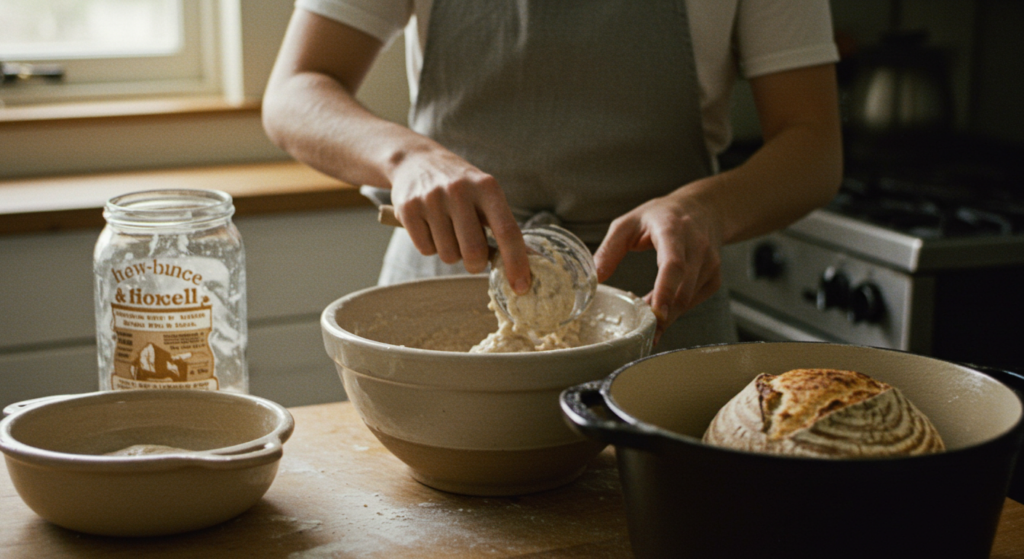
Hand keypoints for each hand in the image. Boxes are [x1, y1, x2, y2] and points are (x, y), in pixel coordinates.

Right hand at [388, 147, 531, 293]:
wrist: (415, 160)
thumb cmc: (460, 187)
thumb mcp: (485, 195)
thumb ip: (503, 226)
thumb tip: (527, 263)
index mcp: (487, 187)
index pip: (508, 232)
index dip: (516, 263)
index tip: (521, 287)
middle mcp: (460, 190)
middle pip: (474, 251)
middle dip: (476, 265)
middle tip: (473, 259)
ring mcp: (432, 198)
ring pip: (448, 255)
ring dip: (451, 254)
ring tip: (448, 231)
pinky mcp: (408, 208)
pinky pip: (425, 249)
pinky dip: (430, 247)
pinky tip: (430, 227)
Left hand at [593, 191, 723, 344]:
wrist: (702, 209)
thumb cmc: (661, 216)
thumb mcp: (628, 223)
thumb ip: (609, 250)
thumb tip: (595, 279)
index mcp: (673, 230)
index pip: (673, 264)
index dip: (665, 290)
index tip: (657, 313)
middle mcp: (697, 246)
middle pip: (683, 289)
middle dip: (663, 315)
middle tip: (642, 333)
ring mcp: (710, 263)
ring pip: (688, 300)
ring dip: (667, 316)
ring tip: (646, 323)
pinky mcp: (714, 277)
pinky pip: (694, 302)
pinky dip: (676, 311)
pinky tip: (660, 309)